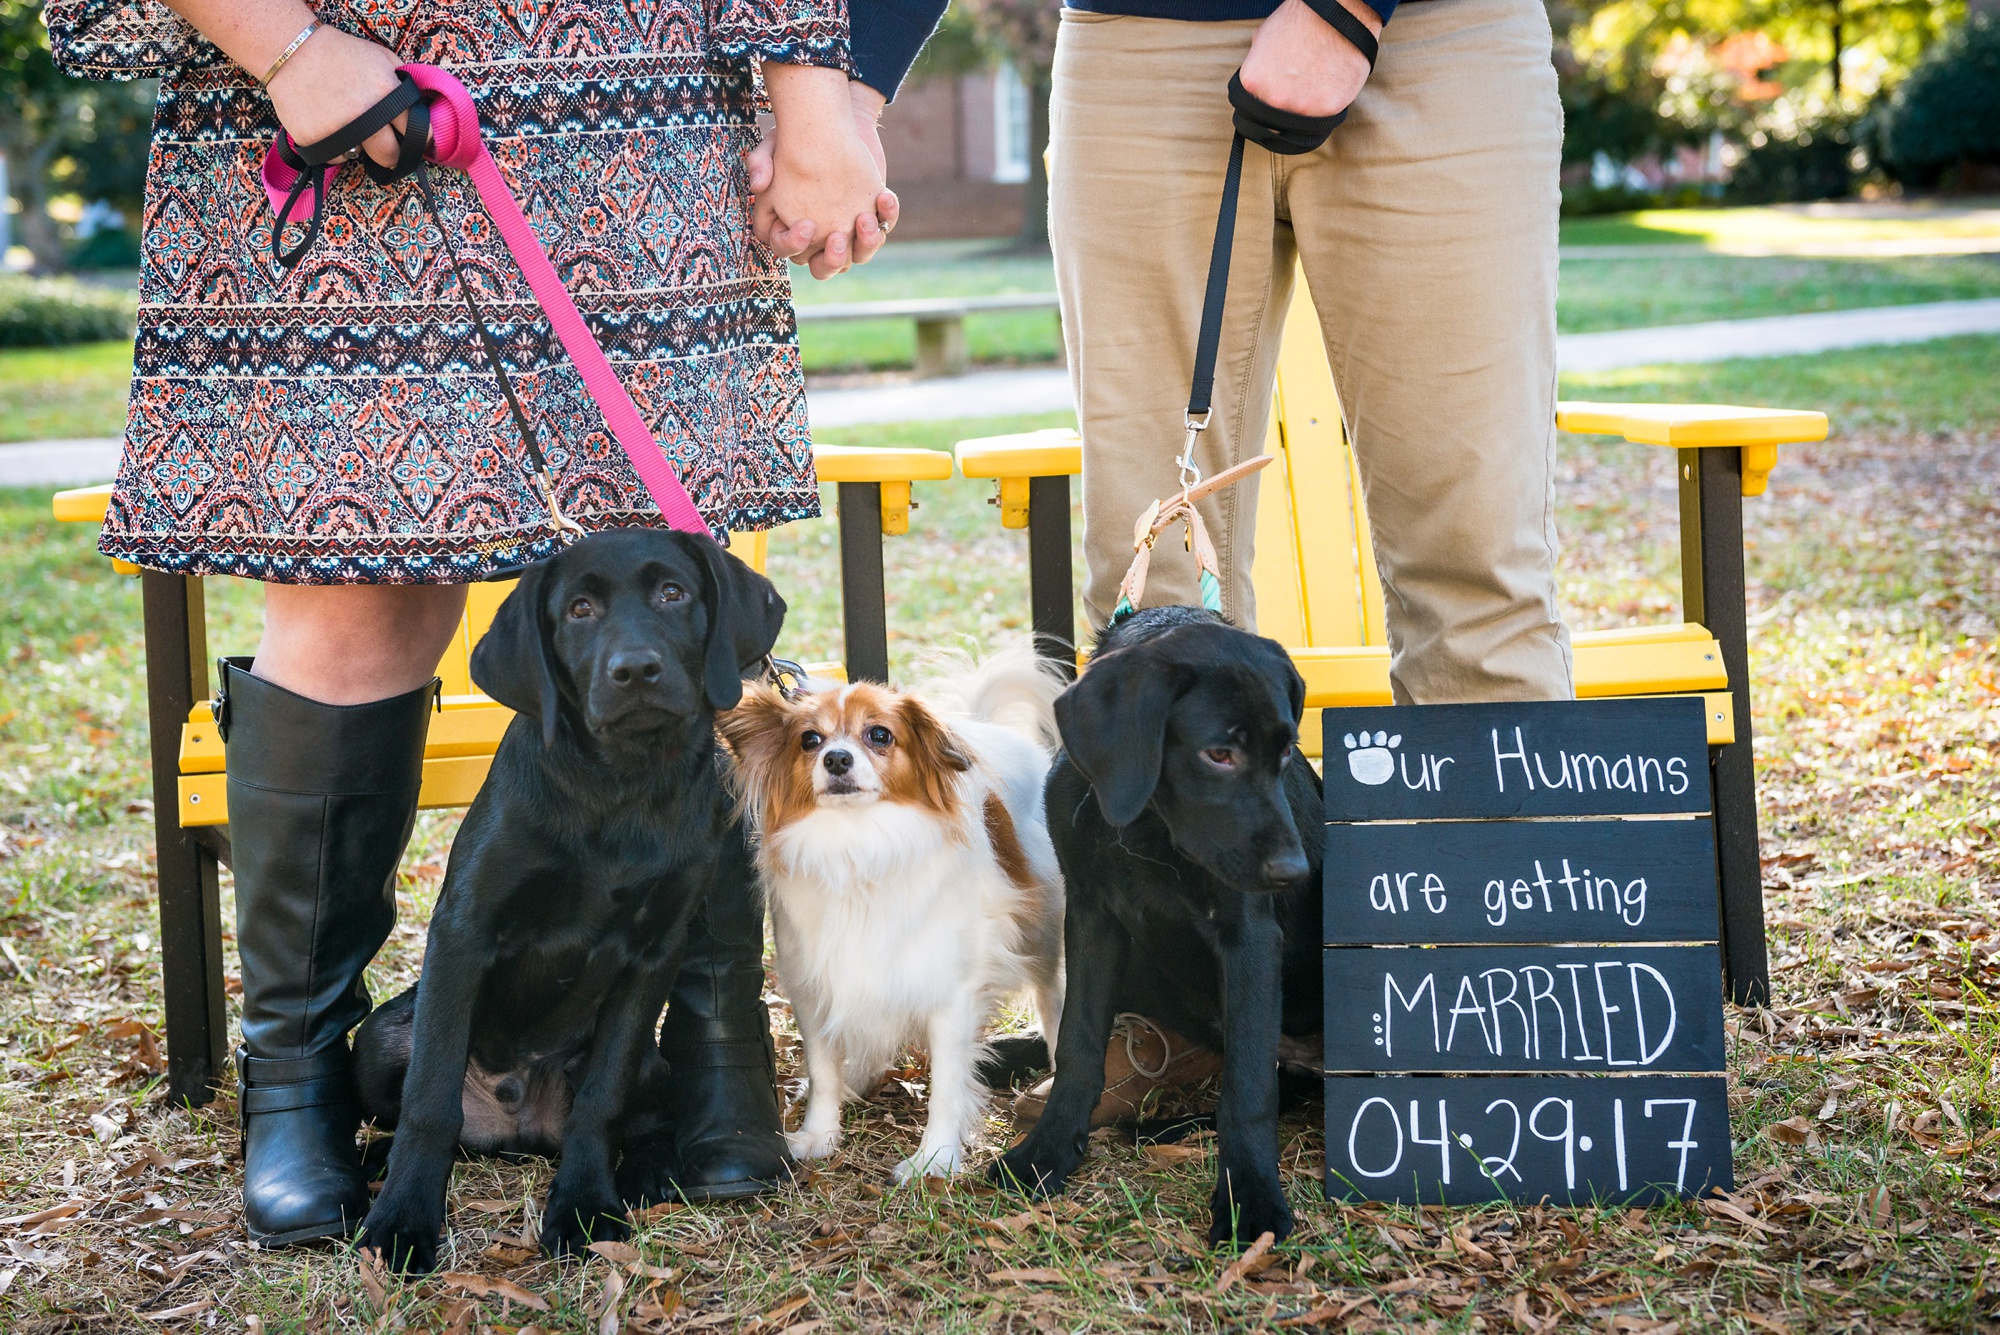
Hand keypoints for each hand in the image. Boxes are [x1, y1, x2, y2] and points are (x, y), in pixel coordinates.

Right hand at [265, 26, 409, 167]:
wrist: (291, 52)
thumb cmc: (340, 53)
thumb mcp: (381, 58)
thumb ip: (403, 83)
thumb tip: (420, 109)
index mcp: (387, 94)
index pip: (418, 132)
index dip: (419, 138)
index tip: (416, 142)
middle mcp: (366, 116)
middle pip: (391, 156)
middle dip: (393, 154)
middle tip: (387, 147)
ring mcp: (339, 131)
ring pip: (362, 157)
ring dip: (360, 146)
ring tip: (349, 125)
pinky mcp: (315, 141)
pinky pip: (335, 157)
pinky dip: (335, 147)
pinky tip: (328, 125)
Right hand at [753, 69, 897, 279]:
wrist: (834, 123)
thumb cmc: (797, 141)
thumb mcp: (773, 146)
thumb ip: (760, 162)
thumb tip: (757, 184)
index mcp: (791, 229)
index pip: (788, 251)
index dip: (794, 244)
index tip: (806, 224)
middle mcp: (820, 238)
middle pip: (824, 268)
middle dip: (832, 259)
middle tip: (837, 238)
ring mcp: (849, 231)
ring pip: (858, 255)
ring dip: (865, 244)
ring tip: (865, 219)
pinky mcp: (873, 217)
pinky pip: (884, 227)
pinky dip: (888, 215)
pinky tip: (884, 196)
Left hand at [1239, 0, 1380, 120]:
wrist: (1337, 12)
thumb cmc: (1301, 20)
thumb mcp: (1262, 39)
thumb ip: (1257, 69)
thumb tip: (1255, 86)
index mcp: (1253, 83)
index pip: (1250, 110)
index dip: (1261, 105)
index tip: (1270, 103)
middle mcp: (1273, 99)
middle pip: (1274, 119)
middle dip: (1282, 107)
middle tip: (1296, 90)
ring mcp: (1301, 107)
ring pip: (1300, 121)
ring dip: (1305, 109)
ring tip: (1315, 83)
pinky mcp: (1328, 109)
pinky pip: (1324, 116)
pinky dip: (1327, 103)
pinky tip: (1329, 83)